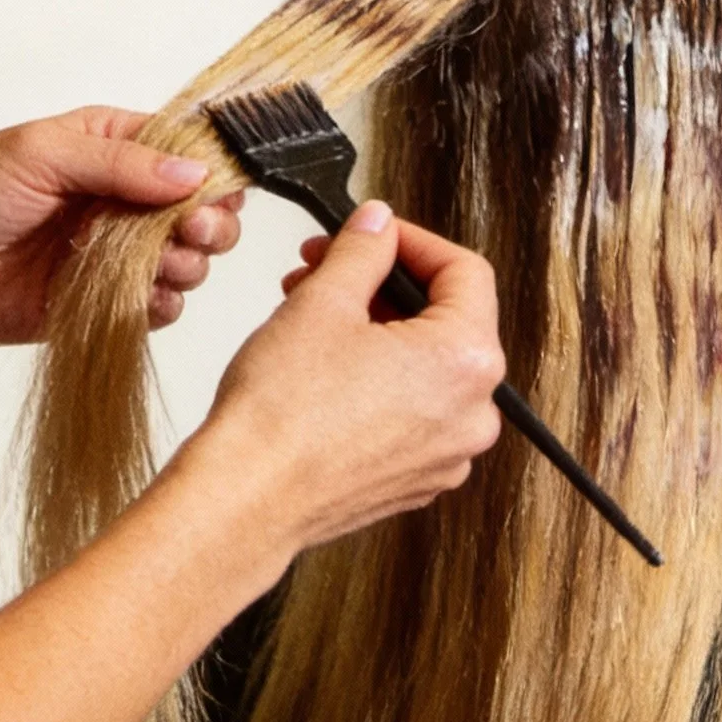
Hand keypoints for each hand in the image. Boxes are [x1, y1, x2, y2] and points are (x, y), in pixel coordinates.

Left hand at [0, 107, 246, 344]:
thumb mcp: (39, 154)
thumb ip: (118, 162)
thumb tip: (193, 174)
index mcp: (108, 147)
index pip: (182, 151)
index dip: (210, 170)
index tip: (217, 190)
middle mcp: (118, 198)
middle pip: (197, 209)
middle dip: (207, 221)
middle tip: (192, 231)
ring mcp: (112, 253)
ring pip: (185, 259)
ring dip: (188, 263)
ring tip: (165, 264)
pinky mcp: (100, 304)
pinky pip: (155, 307)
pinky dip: (163, 304)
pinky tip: (149, 297)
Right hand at [187, 203, 505, 556]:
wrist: (248, 497)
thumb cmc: (282, 411)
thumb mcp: (323, 301)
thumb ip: (363, 249)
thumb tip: (378, 225)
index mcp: (467, 362)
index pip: (465, 271)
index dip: (411, 240)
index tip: (372, 232)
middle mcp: (473, 415)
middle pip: (444, 320)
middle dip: (380, 285)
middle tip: (324, 268)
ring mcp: (446, 455)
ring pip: (423, 366)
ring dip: (373, 329)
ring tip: (310, 315)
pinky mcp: (414, 480)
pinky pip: (410, 410)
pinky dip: (375, 379)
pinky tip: (320, 367)